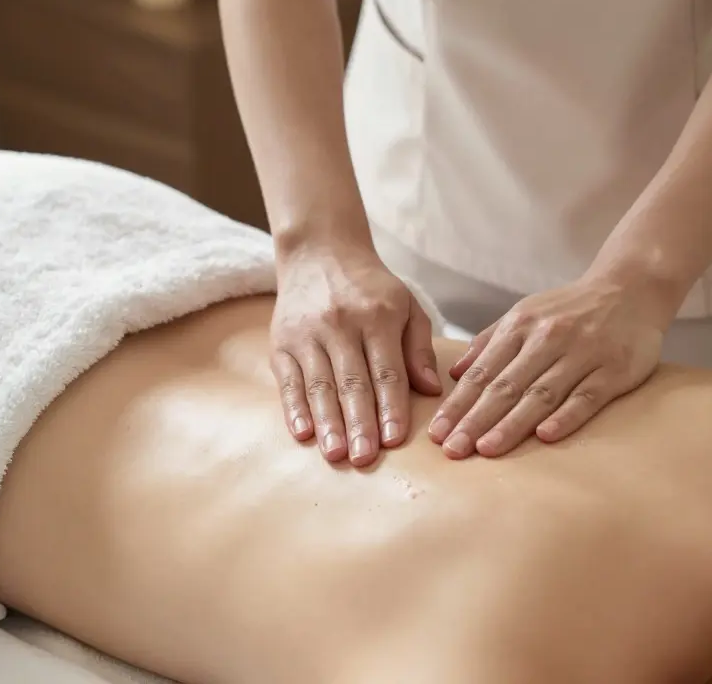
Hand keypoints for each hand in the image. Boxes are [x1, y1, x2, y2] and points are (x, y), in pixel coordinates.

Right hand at [271, 246, 442, 465]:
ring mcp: (307, 333)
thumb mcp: (407, 305)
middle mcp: (340, 324)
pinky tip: (303, 433)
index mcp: (378, 315)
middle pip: (352, 382)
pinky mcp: (282, 342)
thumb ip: (419, 347)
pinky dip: (294, 409)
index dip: (390, 406)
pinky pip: (289, 380)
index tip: (394, 440)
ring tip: (336, 455)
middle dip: (359, 423)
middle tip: (365, 459)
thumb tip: (430, 389)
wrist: (318, 251)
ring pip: (319, 385)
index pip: (386, 369)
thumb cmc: (370, 287)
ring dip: (327, 423)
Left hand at [428, 275, 667, 458]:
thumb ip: (489, 343)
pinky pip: (587, 396)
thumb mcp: (525, 313)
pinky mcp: (614, 369)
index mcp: (520, 326)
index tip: (437, 432)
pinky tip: (545, 437)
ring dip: (512, 424)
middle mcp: (548, 338)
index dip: (458, 404)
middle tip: (452, 449)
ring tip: (486, 449)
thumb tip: (452, 374)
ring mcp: (582, 354)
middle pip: (506, 386)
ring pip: (541, 394)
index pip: (482, 372)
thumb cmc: (570, 309)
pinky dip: (566, 416)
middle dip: (475, 420)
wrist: (632, 288)